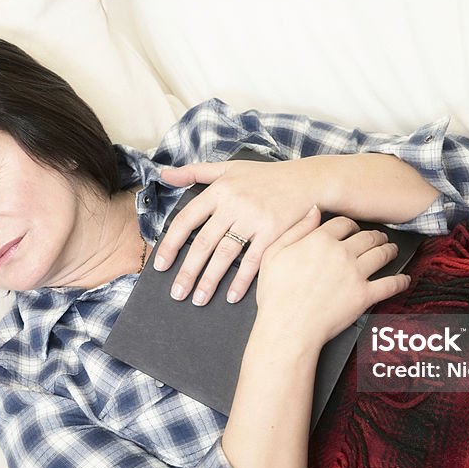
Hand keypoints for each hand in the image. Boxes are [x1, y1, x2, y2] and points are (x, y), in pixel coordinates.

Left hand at [157, 159, 318, 304]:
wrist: (308, 181)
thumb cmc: (266, 176)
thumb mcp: (228, 168)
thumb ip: (194, 172)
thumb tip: (163, 175)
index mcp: (219, 189)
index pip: (186, 219)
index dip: (170, 244)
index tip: (160, 265)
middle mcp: (234, 204)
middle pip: (203, 243)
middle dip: (187, 271)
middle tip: (177, 292)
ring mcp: (254, 219)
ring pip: (224, 255)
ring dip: (210, 280)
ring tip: (199, 299)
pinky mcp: (273, 233)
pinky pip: (252, 261)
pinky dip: (241, 281)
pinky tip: (232, 296)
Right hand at [253, 206, 411, 350]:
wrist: (287, 327)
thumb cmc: (276, 295)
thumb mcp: (274, 254)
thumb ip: (296, 229)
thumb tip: (314, 211)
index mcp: (319, 240)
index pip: (344, 224)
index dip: (351, 225)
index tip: (353, 229)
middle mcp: (341, 253)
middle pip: (367, 236)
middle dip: (376, 236)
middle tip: (379, 238)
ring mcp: (355, 274)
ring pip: (382, 254)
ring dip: (390, 250)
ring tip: (392, 251)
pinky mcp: (365, 296)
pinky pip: (391, 284)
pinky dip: (401, 281)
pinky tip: (405, 279)